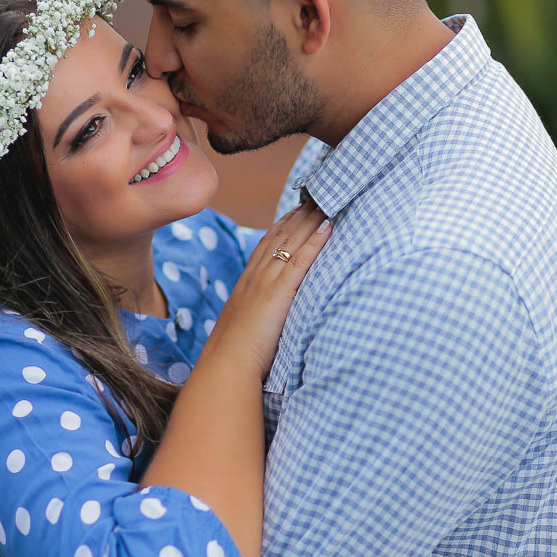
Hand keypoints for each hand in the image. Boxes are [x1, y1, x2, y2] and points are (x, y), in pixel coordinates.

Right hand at [210, 203, 330, 376]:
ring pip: (292, 241)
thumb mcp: (244, 323)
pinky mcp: (278, 293)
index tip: (299, 207)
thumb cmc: (235, 352)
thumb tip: (266, 313)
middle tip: (318, 192)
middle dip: (301, 213)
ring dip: (311, 219)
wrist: (227, 364)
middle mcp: (256, 275)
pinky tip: (329, 227)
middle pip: (281, 234)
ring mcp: (267, 282)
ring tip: (328, 199)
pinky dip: (315, 242)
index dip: (285, 222)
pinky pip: (300, 261)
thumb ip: (256, 310)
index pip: (268, 242)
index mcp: (248, 281)